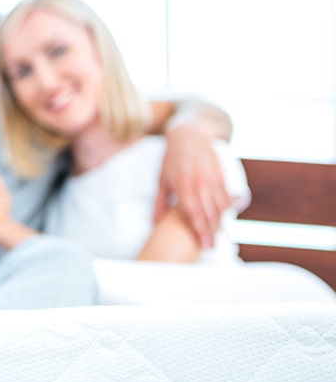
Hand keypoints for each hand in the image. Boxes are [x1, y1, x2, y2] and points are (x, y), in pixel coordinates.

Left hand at [155, 123, 230, 247]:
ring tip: (219, 235)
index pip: (194, 214)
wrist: (191, 135)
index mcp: (183, 187)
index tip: (204, 245)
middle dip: (212, 232)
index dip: (200, 231)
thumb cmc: (172, 159)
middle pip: (209, 213)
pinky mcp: (221, 175)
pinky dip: (227, 207)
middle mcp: (199, 184)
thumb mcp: (162, 179)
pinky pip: (226, 195)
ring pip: (220, 206)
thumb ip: (159, 202)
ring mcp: (212, 179)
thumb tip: (154, 223)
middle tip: (213, 246)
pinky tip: (226, 216)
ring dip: (221, 222)